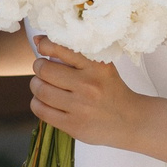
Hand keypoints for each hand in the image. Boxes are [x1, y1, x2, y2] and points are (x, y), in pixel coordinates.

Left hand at [28, 39, 145, 147]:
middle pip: (45, 70)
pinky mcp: (74, 125)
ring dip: (36, 85)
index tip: (41, 45)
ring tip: (41, 84)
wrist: (130, 120)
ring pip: (41, 91)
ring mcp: (80, 107)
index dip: (45, 45)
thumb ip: (76, 56)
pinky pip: (42, 110)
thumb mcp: (102, 68)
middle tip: (42, 68)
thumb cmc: (111, 90)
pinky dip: (37, 103)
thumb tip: (38, 41)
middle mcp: (88, 85)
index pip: (62, 48)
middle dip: (38, 67)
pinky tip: (44, 101)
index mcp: (97, 67)